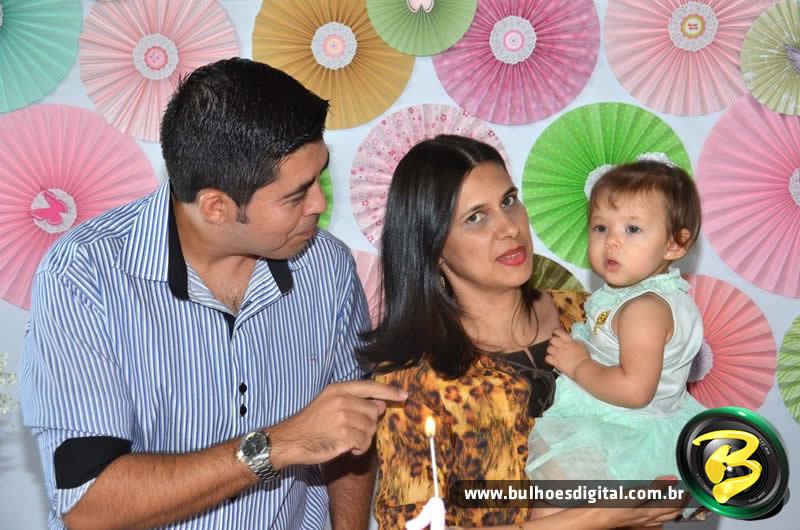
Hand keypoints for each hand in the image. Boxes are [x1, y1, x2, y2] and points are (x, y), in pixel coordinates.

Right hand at [269, 380, 406, 467]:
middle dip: (369, 424)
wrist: (291, 439)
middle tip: (353, 430)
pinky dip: (359, 449)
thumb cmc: (311, 422)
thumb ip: (355, 401)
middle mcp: (342, 401)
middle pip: (374, 411)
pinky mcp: (344, 436)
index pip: (370, 387)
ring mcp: (343, 418)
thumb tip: (382, 404)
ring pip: (371, 428)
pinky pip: (364, 443)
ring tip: (347, 439)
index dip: (389, 391)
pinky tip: (347, 448)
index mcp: (338, 389)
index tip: (404, 395)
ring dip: (363, 438)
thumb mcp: (329, 403)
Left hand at [545, 329, 588, 378]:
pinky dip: (548, 359)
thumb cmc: (584, 357)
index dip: (556, 332)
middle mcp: (562, 345)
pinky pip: (547, 358)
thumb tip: (572, 340)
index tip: (555, 333)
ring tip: (554, 353)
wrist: (582, 367)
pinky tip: (551, 360)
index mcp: (569, 341)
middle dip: (553, 342)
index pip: (559, 332)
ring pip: (548, 349)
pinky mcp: (555, 361)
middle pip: (552, 340)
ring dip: (550, 350)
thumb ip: (575, 342)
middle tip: (555, 345)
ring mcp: (557, 353)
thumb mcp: (581, 345)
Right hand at [591, 477, 688, 528]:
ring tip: (675, 500)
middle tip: (686, 494)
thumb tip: (672, 479)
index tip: (689, 488)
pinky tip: (657, 511)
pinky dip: (661, 515)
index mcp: (652, 510)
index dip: (684, 497)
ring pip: (665, 518)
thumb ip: (654, 487)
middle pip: (673, 514)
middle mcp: (650, 518)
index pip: (676, 505)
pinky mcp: (636, 521)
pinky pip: (655, 521)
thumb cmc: (613, 506)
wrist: (598, 517)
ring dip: (673, 510)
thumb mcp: (634, 493)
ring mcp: (644, 522)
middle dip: (682, 504)